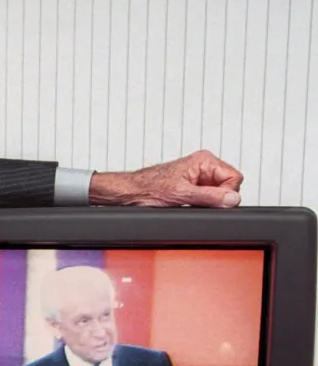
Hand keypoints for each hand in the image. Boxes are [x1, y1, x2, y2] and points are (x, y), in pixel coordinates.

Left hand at [89, 150, 243, 207]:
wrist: (132, 192)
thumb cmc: (149, 187)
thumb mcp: (182, 194)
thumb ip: (209, 196)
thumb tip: (232, 199)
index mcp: (204, 160)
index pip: (235, 177)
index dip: (227, 193)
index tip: (213, 201)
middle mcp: (203, 166)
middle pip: (228, 186)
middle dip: (217, 198)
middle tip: (197, 202)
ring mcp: (198, 177)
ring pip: (218, 194)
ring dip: (208, 202)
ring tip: (189, 202)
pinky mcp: (193, 187)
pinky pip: (207, 198)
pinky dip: (201, 204)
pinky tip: (188, 204)